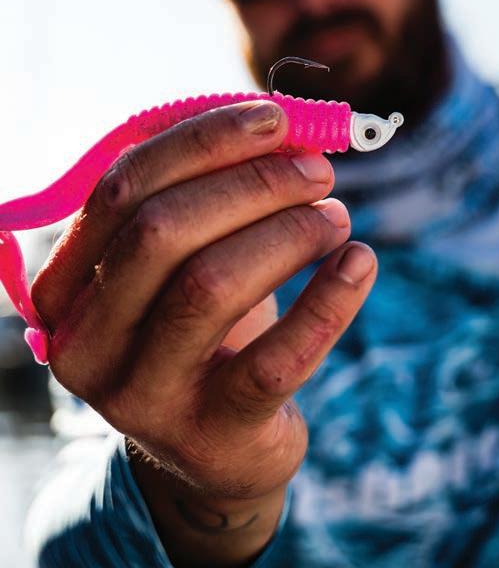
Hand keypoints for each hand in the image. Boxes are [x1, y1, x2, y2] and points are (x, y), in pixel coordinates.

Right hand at [32, 100, 376, 567]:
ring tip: (337, 216)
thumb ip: (208, 196)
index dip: (203, 142)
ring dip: (289, 233)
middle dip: (252, 185)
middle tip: (319, 172)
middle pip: (162, 231)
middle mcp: (87, 343)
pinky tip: (361, 263)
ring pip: (211, 286)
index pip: (121, 188)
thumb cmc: (202, 331)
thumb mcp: (185, 265)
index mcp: (68, 284)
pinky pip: (277, 359)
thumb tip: (286, 128)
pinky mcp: (211, 434)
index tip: (276, 119)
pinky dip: (329, 300)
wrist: (214, 448)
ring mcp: (143, 397)